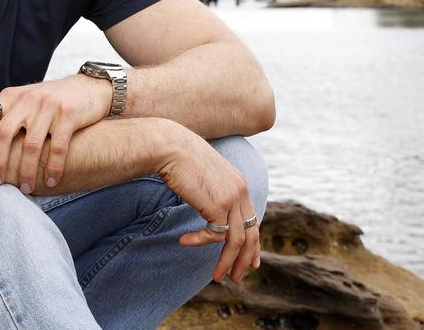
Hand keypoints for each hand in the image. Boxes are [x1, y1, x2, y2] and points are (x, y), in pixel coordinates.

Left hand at [0, 74, 110, 193]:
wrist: (90, 88)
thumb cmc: (52, 102)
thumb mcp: (26, 101)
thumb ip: (8, 117)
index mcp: (11, 96)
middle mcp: (27, 99)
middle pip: (4, 134)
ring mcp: (48, 106)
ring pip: (30, 145)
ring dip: (26, 171)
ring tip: (25, 189)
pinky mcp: (69, 114)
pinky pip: (57, 147)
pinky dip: (53, 168)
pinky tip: (51, 181)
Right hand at [160, 130, 260, 283]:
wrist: (170, 146)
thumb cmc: (178, 157)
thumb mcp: (202, 175)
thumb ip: (210, 190)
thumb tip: (207, 207)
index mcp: (240, 183)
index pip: (253, 220)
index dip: (253, 244)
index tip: (251, 262)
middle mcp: (241, 191)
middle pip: (252, 234)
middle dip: (245, 260)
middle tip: (237, 278)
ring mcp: (232, 198)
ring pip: (237, 241)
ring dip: (227, 262)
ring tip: (216, 276)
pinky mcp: (219, 205)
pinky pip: (215, 235)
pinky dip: (199, 242)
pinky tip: (184, 241)